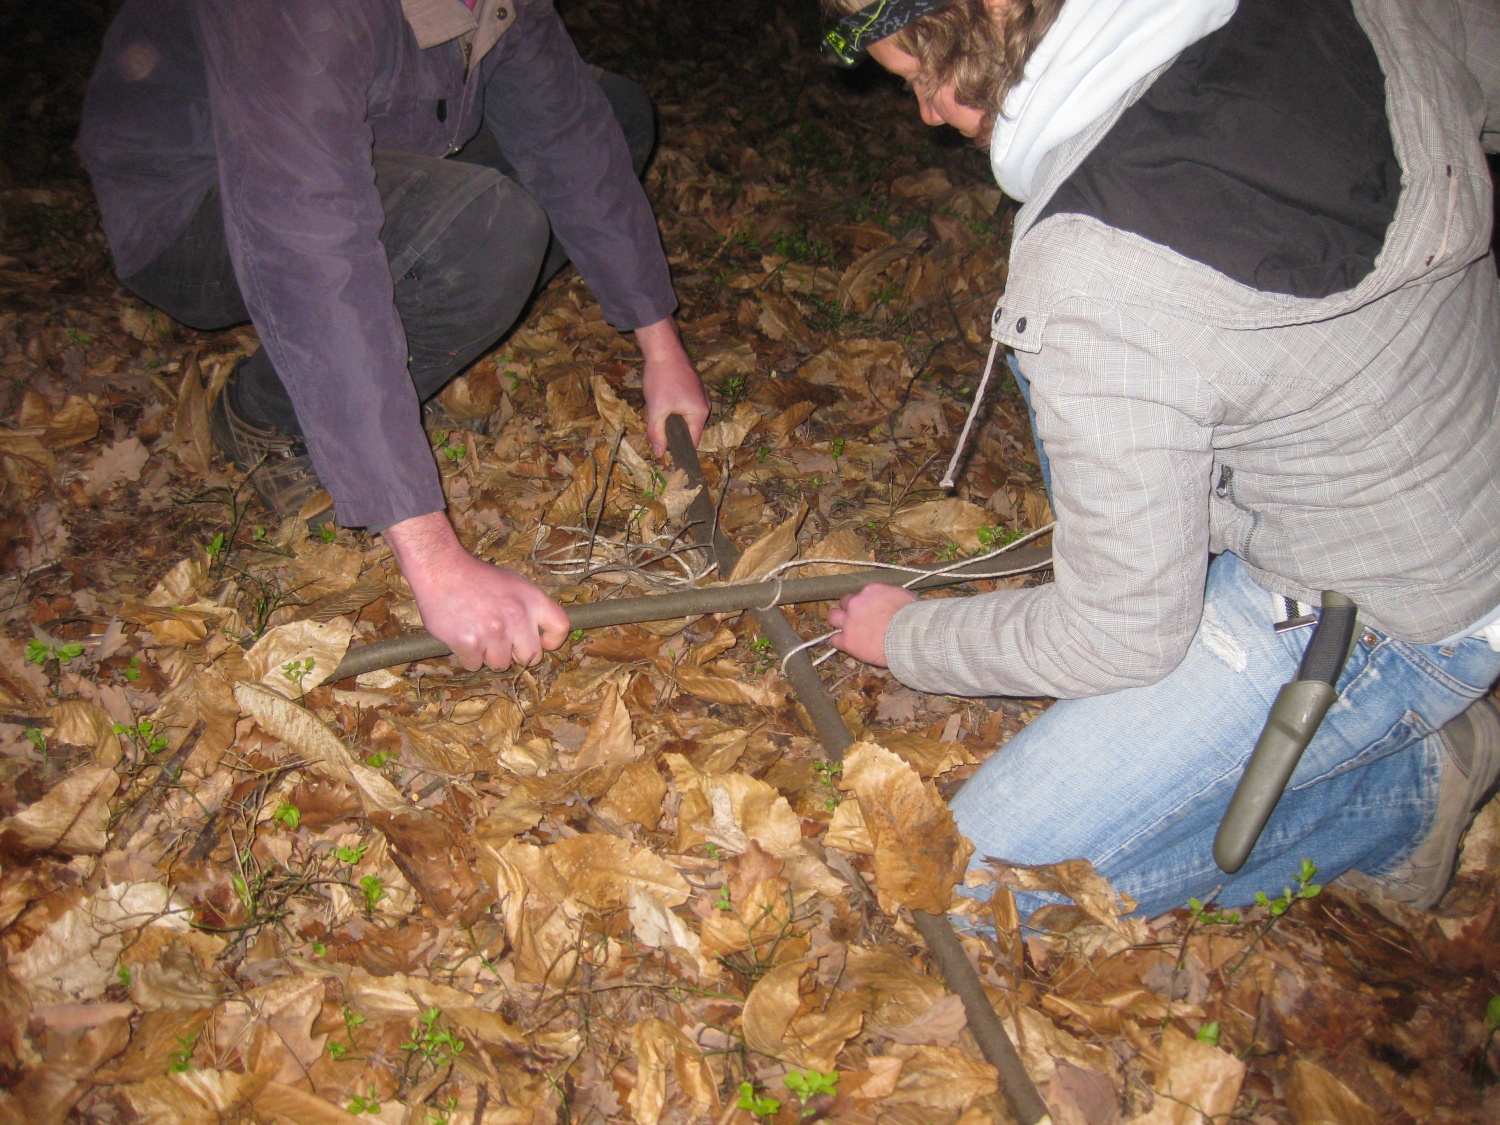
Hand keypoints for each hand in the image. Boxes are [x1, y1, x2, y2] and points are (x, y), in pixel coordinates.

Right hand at [383, 511, 569, 669]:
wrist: (441, 569)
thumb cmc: (477, 576)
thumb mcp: (514, 583)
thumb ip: (529, 607)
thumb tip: (538, 635)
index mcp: (532, 599)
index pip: (560, 628)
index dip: (551, 640)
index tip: (540, 642)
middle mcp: (517, 617)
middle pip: (531, 656)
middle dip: (516, 653)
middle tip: (501, 641)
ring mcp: (493, 632)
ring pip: (501, 664)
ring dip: (489, 655)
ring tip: (478, 633)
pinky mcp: (469, 643)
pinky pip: (474, 665)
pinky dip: (467, 656)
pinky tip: (462, 635)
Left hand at [635, 316, 708, 456]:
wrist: (663, 348)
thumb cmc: (661, 379)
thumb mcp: (656, 409)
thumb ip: (657, 433)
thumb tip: (660, 454)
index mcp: (700, 413)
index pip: (693, 441)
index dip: (680, 448)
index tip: (667, 453)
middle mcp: (705, 404)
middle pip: (690, 428)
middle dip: (675, 432)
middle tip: (658, 430)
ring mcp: (701, 393)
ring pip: (687, 415)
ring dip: (674, 418)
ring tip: (659, 414)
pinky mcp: (694, 385)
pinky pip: (686, 404)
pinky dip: (675, 407)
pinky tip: (663, 400)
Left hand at [827, 583, 916, 666]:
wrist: (909, 637)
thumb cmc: (913, 617)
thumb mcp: (905, 597)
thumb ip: (892, 597)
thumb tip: (893, 601)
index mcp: (871, 591)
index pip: (861, 594)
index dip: (864, 603)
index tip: (870, 610)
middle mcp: (856, 603)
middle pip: (844, 603)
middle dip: (849, 610)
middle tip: (858, 620)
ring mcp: (849, 621)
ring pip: (833, 618)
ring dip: (839, 623)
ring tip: (848, 631)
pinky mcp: (848, 640)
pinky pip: (835, 640)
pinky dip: (840, 642)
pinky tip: (848, 645)